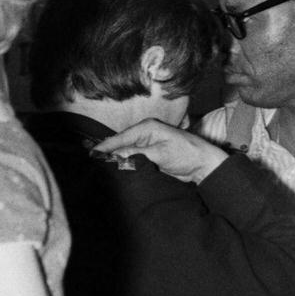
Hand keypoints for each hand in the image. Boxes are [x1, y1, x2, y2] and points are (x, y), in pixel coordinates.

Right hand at [92, 119, 227, 183]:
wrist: (203, 164)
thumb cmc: (186, 154)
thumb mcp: (159, 154)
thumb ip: (136, 154)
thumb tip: (114, 157)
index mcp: (147, 127)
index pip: (120, 137)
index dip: (104, 147)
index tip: (91, 155)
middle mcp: (144, 133)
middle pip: (119, 143)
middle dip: (107, 152)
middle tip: (91, 161)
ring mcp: (146, 143)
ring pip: (124, 151)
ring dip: (114, 158)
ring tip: (98, 165)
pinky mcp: (148, 154)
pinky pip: (131, 157)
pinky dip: (123, 162)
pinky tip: (114, 168)